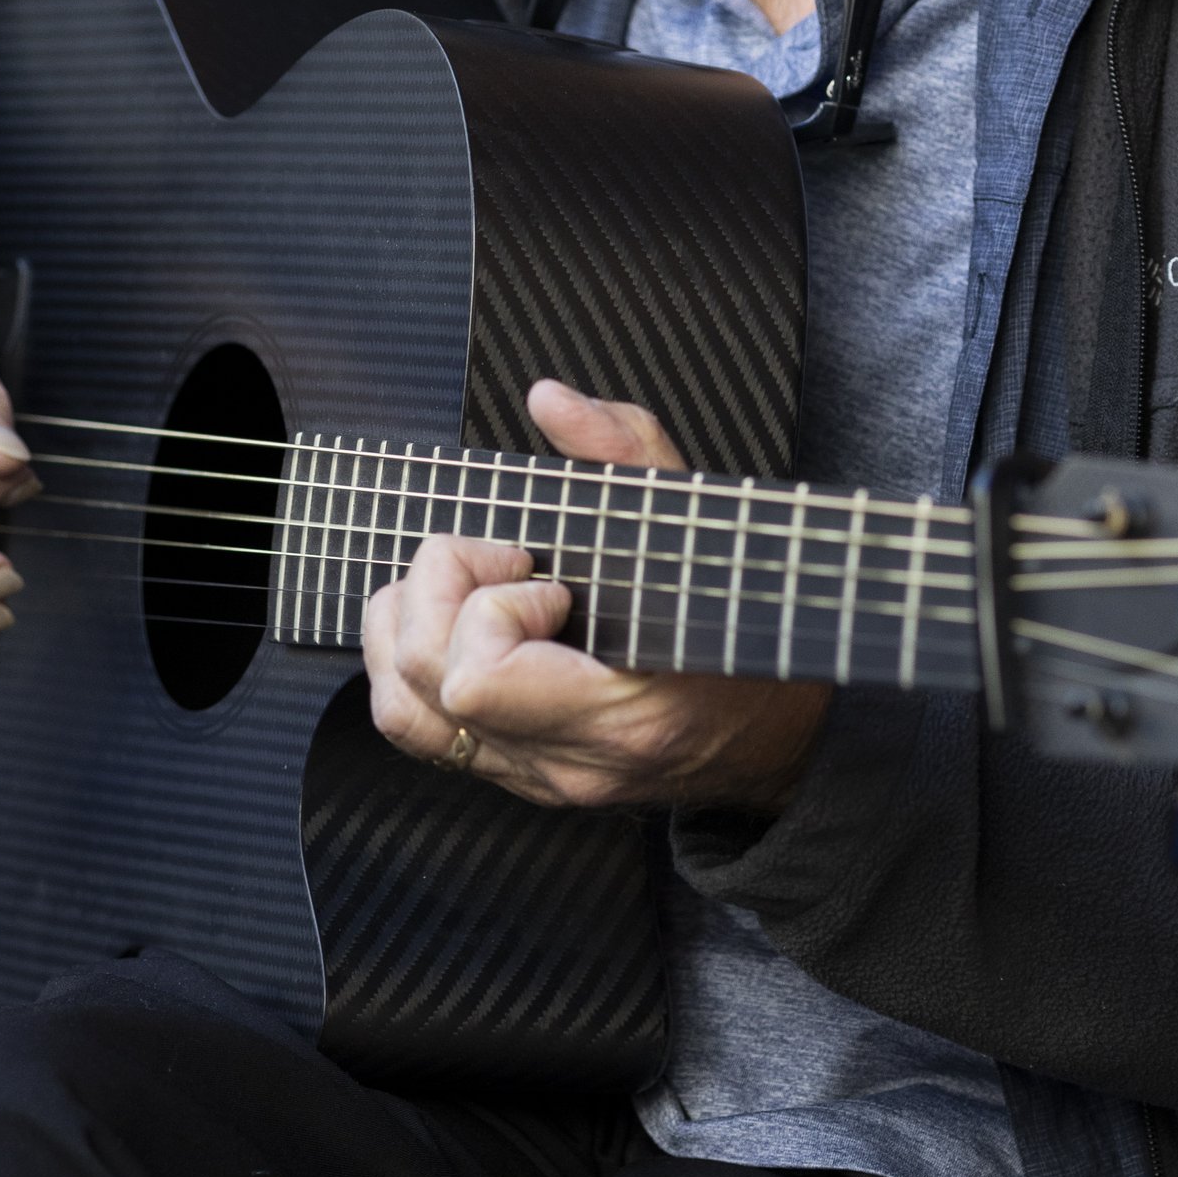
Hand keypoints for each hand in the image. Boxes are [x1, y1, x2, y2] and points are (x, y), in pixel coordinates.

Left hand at [363, 378, 827, 813]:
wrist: (776, 733)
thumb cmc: (746, 629)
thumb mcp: (702, 529)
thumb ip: (627, 454)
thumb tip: (550, 401)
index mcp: (618, 717)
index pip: (475, 681)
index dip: (489, 608)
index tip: (541, 572)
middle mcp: (565, 762)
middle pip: (423, 685)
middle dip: (440, 597)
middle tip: (507, 565)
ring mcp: (533, 775)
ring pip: (401, 711)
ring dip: (409, 627)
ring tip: (467, 587)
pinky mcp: (515, 773)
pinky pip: (416, 725)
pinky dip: (410, 660)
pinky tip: (455, 618)